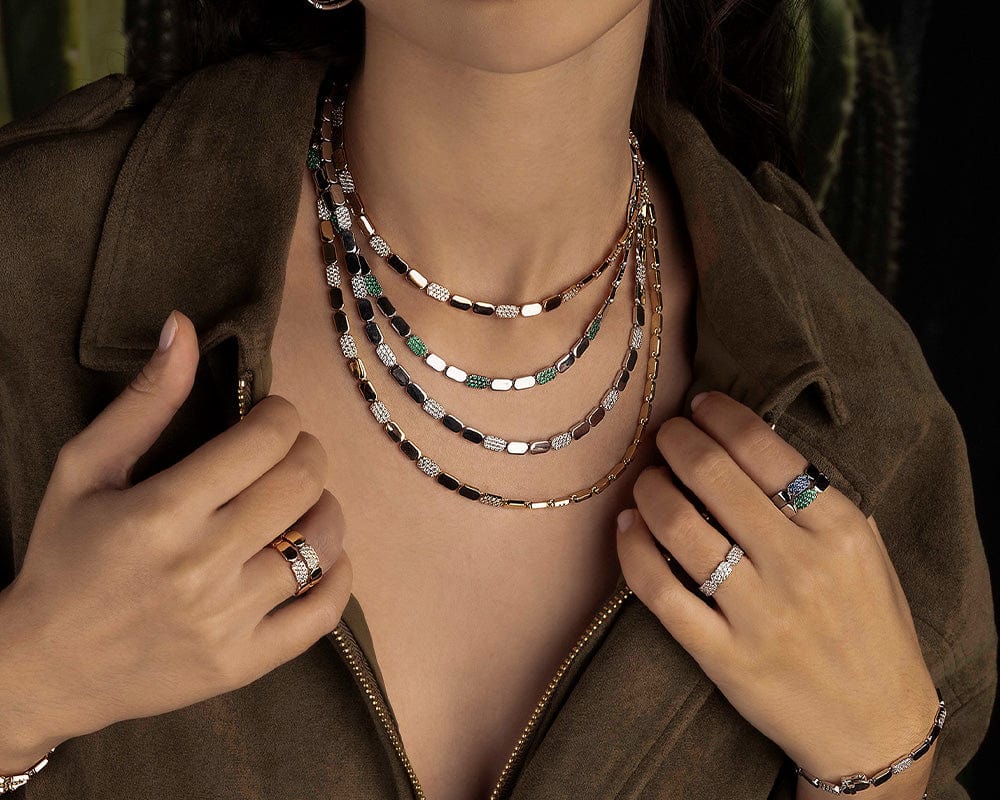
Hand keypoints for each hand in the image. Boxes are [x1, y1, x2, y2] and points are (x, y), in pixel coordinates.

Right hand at [0, 310, 351, 773]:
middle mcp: (203, 565)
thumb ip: (145, 400)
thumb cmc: (65, 557)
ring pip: (323, 543)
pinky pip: (324, 613)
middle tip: (290, 453)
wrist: (46, 667)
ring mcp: (228, 620)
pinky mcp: (244, 663)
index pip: (267, 440)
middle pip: (303, 483)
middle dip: (308, 452)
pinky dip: (337, 577)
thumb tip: (184, 326)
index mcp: (163, 511)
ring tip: (302, 503)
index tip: (271, 418)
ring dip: (325, 510)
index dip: (282, 415)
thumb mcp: (85, 469)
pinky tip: (322, 557)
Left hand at [617, 391, 938, 794]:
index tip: (699, 406)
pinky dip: (632, 550)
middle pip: (713, 475)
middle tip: (664, 435)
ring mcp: (759, 614)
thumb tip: (743, 442)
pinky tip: (626, 527)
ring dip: (649, 489)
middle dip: (675, 441)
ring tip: (647, 480)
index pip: (765, 449)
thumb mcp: (865, 552)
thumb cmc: (871, 628)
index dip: (720, 415)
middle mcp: (800, 566)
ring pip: (678, 526)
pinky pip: (659, 591)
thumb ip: (815, 499)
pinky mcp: (724, 656)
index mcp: (842, 531)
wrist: (877, 728)